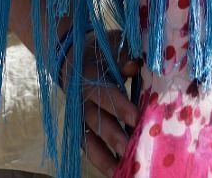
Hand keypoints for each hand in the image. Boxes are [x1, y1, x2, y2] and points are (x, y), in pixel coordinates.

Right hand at [65, 35, 141, 174]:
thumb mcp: (112, 47)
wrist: (73, 56)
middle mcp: (82, 100)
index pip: (104, 94)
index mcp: (90, 77)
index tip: (137, 117)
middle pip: (97, 122)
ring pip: (89, 140)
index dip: (119, 106)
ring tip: (122, 173)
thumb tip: (134, 65)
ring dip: (105, 158)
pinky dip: (101, 161)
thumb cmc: (101, 52)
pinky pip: (88, 147)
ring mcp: (80, 116)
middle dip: (115, 137)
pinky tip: (116, 173)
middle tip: (133, 150)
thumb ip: (124, 56)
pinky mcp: (81, 128)